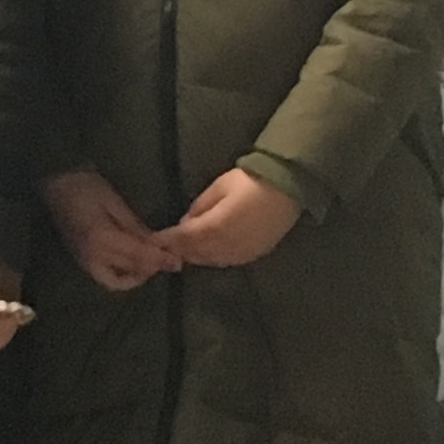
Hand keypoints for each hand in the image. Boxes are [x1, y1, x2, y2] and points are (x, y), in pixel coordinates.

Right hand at [42, 165, 176, 293]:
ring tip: (150, 263)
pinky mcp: (81, 260)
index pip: (139, 256)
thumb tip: (158, 244)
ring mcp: (84, 261)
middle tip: (167, 261)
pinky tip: (132, 264)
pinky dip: (121, 276)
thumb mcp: (115, 203)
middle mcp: (93, 257)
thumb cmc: (86, 186)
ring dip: (136, 277)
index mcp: (102, 239)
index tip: (178, 263)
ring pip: (116, 281)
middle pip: (129, 272)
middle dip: (151, 269)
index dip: (160, 260)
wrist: (56, 182)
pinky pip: (105, 277)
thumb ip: (136, 227)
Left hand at [169, 169, 302, 269]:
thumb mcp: (219, 187)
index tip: (154, 241)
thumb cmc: (250, 181)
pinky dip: (213, 258)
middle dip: (179, 250)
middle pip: (196, 253)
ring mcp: (242, 253)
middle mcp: (227, 246)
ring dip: (195, 256)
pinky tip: (207, 252)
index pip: (184, 239)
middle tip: (166, 246)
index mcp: (215, 227)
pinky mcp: (254, 255)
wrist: (288, 188)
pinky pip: (227, 262)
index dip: (168, 241)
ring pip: (211, 261)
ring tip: (183, 250)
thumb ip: (199, 208)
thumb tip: (186, 222)